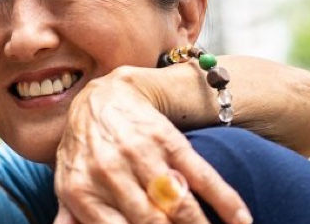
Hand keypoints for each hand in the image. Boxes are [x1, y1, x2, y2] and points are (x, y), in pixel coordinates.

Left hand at [53, 66, 251, 223]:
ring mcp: (140, 155)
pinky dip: (226, 200)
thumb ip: (69, 217)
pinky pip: (202, 175)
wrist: (101, 98)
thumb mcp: (67, 182)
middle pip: (152, 223)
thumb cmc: (84, 150)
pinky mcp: (169, 141)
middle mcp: (109, 173)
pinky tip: (241, 220)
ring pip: (179, 204)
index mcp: (81, 191)